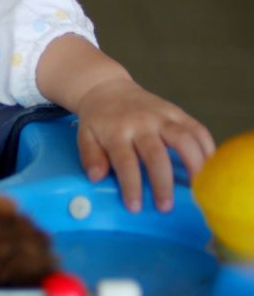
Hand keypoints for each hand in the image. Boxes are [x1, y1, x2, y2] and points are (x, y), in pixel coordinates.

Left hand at [74, 79, 214, 212]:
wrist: (107, 88)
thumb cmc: (99, 119)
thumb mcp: (85, 135)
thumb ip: (90, 156)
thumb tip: (96, 177)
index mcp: (116, 131)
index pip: (125, 161)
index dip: (131, 185)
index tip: (135, 207)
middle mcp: (140, 123)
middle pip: (156, 154)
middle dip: (162, 182)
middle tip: (165, 207)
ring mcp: (161, 116)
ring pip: (183, 138)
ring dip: (194, 165)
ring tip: (199, 189)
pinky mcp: (176, 111)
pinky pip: (197, 129)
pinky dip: (208, 148)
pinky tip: (211, 168)